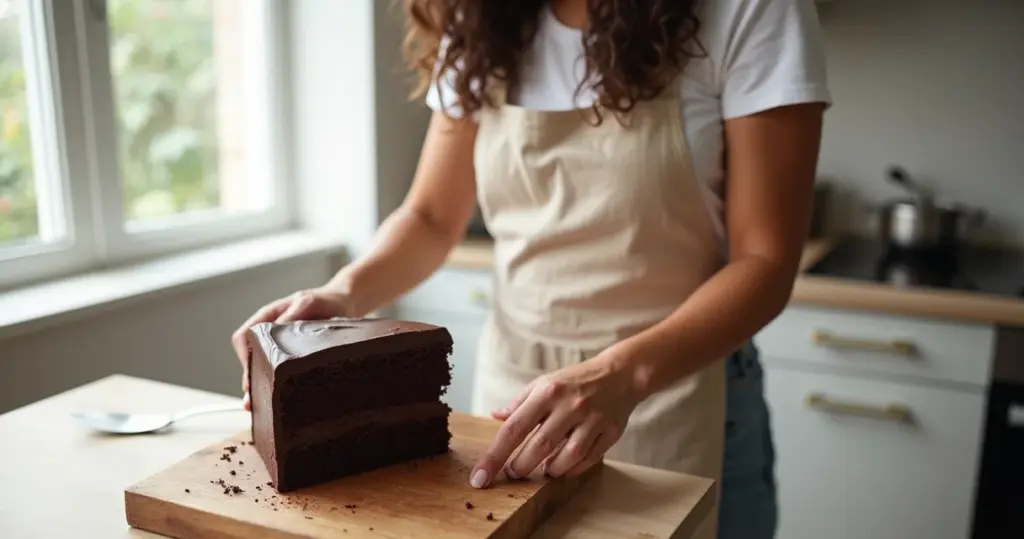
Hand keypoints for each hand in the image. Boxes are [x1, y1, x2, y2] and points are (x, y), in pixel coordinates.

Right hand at [231, 287, 353, 409]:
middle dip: (251, 380)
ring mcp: (282, 346)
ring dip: (262, 386)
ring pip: (264, 367)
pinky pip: (282, 372)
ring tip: (263, 407)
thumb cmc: (326, 300)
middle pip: (251, 357)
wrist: (347, 303)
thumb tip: (274, 332)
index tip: (251, 375)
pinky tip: (281, 400)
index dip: (244, 357)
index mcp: (268, 317)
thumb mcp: (308, 304)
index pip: (244, 337)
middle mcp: (271, 334)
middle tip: (252, 401)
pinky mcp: (295, 357)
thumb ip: (292, 316)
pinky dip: (279, 386)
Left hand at [469, 353, 641, 487]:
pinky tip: (563, 468)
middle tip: (513, 472)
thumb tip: (495, 416)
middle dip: (521, 466)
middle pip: (540, 446)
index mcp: (547, 392)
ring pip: (568, 457)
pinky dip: (573, 469)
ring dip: (550, 470)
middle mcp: (570, 405)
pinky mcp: (611, 432)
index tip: (480, 477)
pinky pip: (589, 459)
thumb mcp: (544, 383)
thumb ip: (519, 402)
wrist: (621, 374)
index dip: (494, 456)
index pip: (514, 428)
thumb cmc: (575, 381)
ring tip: (542, 470)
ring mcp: (593, 419)